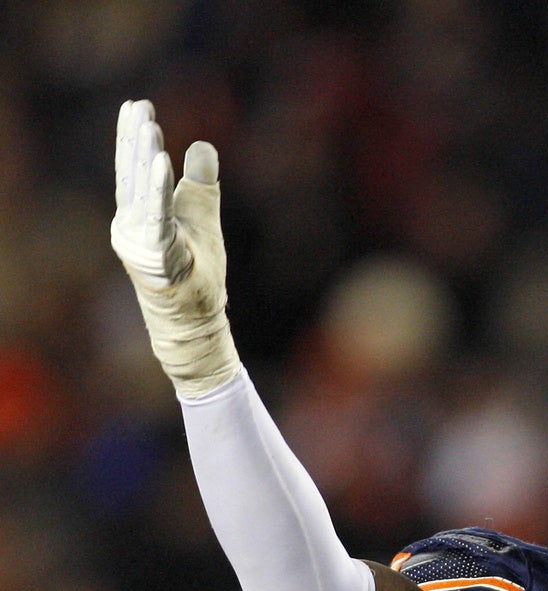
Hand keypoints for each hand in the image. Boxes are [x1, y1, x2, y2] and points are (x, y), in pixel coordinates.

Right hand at [111, 99, 240, 397]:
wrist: (195, 317)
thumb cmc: (197, 269)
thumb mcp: (202, 215)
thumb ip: (201, 182)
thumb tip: (203, 145)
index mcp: (141, 212)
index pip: (135, 168)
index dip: (134, 138)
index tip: (135, 105)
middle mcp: (133, 224)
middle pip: (133, 174)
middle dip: (135, 139)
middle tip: (137, 106)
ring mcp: (141, 241)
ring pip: (142, 192)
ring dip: (145, 158)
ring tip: (149, 126)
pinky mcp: (158, 256)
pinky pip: (158, 218)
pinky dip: (159, 191)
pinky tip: (162, 164)